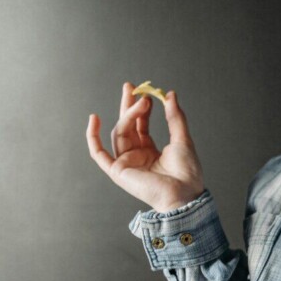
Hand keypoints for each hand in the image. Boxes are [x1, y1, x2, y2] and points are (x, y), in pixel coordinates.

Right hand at [86, 82, 203, 211]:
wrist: (185, 194)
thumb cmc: (187, 173)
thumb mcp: (182, 139)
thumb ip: (175, 117)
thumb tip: (170, 94)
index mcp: (150, 152)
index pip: (140, 125)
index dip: (141, 109)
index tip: (146, 93)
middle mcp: (136, 157)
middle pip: (126, 126)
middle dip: (127, 105)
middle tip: (131, 86)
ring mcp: (126, 163)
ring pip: (120, 133)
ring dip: (128, 115)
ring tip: (142, 102)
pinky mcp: (118, 171)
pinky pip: (98, 153)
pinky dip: (93, 137)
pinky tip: (94, 119)